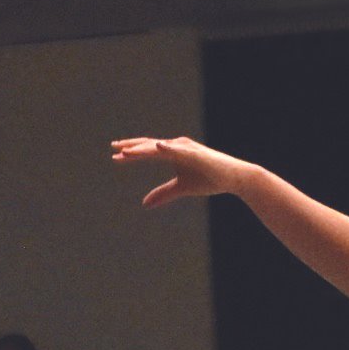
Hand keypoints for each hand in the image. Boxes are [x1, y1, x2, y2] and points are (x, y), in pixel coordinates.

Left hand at [110, 136, 250, 207]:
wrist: (234, 178)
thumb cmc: (210, 179)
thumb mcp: (182, 188)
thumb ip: (164, 194)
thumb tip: (145, 204)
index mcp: (173, 152)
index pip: (147, 151)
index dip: (132, 154)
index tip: (116, 157)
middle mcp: (177, 146)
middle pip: (149, 145)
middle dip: (131, 147)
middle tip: (114, 148)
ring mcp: (186, 148)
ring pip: (159, 147)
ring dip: (143, 148)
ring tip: (127, 152)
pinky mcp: (196, 153)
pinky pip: (178, 149)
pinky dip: (167, 147)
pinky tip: (157, 146)